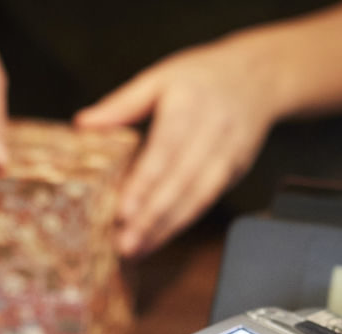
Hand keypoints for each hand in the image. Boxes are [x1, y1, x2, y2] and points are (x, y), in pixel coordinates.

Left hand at [76, 38, 279, 257]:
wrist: (258, 78)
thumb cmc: (201, 77)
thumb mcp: (159, 78)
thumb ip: (121, 104)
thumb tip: (83, 123)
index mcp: (189, 105)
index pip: (165, 150)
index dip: (145, 183)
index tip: (123, 209)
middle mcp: (212, 132)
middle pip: (181, 182)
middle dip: (152, 217)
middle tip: (125, 244)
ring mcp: (228, 155)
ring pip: (197, 199)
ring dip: (167, 229)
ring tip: (138, 249)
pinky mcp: (234, 172)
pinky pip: (206, 202)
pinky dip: (181, 223)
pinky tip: (158, 239)